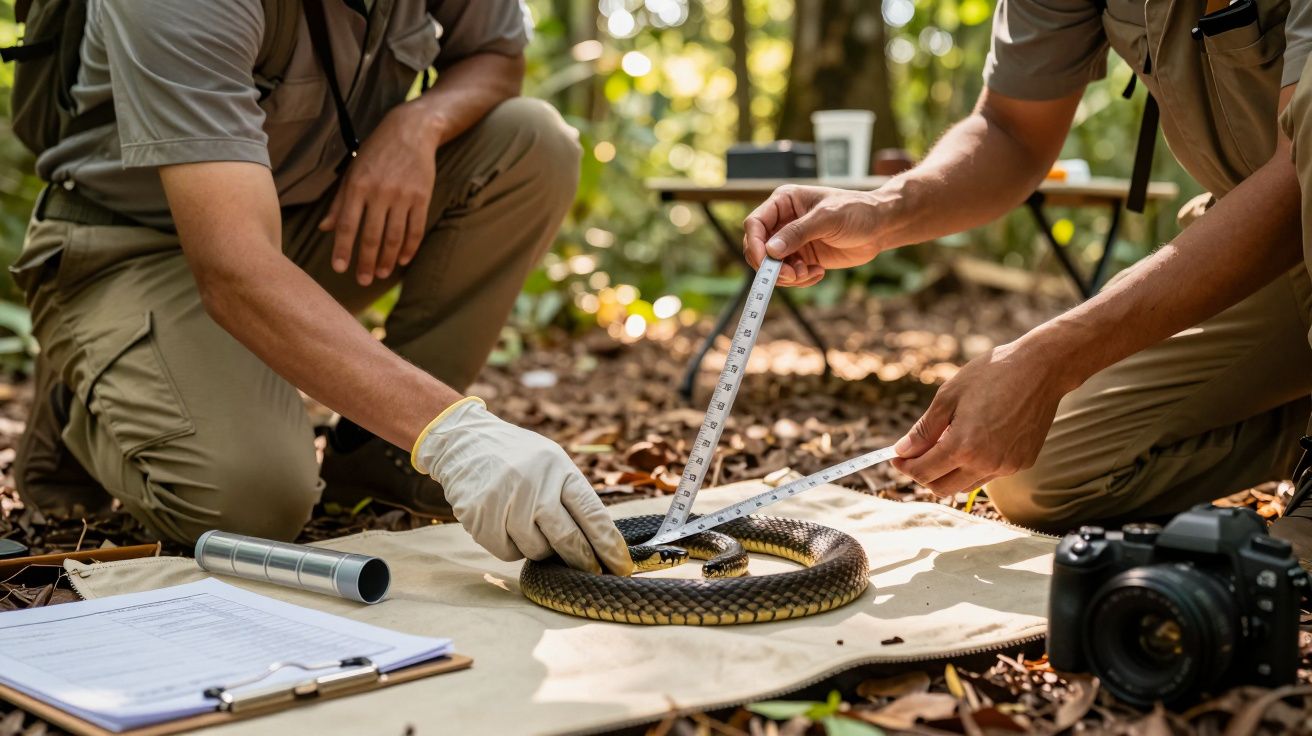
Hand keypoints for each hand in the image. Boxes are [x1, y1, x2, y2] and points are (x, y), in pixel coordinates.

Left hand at [319, 102, 441, 285]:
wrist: (411, 131)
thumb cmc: (376, 152)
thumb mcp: (353, 171)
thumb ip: (339, 201)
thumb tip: (324, 228)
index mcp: (358, 186)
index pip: (348, 225)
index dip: (343, 249)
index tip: (339, 269)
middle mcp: (380, 192)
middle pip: (371, 236)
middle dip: (365, 262)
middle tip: (361, 281)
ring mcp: (403, 196)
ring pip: (394, 236)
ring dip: (386, 259)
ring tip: (380, 274)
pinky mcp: (422, 197)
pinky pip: (415, 229)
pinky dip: (409, 248)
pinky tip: (402, 260)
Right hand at [413, 398, 633, 575]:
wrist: (465, 441)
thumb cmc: (518, 458)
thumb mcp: (552, 462)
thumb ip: (572, 496)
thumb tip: (599, 542)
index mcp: (559, 468)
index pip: (592, 514)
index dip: (609, 545)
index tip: (621, 567)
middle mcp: (534, 483)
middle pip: (567, 539)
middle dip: (582, 561)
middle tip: (591, 572)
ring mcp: (505, 500)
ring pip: (536, 550)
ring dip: (539, 549)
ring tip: (531, 526)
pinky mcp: (480, 516)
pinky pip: (507, 553)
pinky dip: (511, 547)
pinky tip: (506, 526)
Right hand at [742, 185, 886, 286]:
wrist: (880, 226)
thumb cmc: (856, 211)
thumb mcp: (827, 218)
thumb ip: (797, 233)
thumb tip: (770, 250)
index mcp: (783, 202)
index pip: (755, 224)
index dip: (755, 244)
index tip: (766, 263)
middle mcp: (783, 222)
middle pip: (758, 249)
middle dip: (772, 266)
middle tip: (792, 275)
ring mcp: (791, 242)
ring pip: (772, 266)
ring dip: (788, 276)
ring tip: (809, 273)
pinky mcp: (802, 258)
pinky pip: (789, 276)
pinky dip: (800, 280)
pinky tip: (818, 273)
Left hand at [890, 340, 1073, 496]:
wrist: (1041, 369)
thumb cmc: (991, 375)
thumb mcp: (948, 397)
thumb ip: (924, 430)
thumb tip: (903, 451)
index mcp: (964, 446)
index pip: (923, 472)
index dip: (905, 466)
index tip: (896, 456)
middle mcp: (986, 463)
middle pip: (942, 488)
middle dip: (923, 475)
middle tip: (915, 455)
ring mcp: (1007, 466)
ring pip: (966, 485)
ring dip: (949, 472)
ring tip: (946, 442)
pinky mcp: (1022, 463)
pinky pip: (989, 474)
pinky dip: (974, 465)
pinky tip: (975, 440)